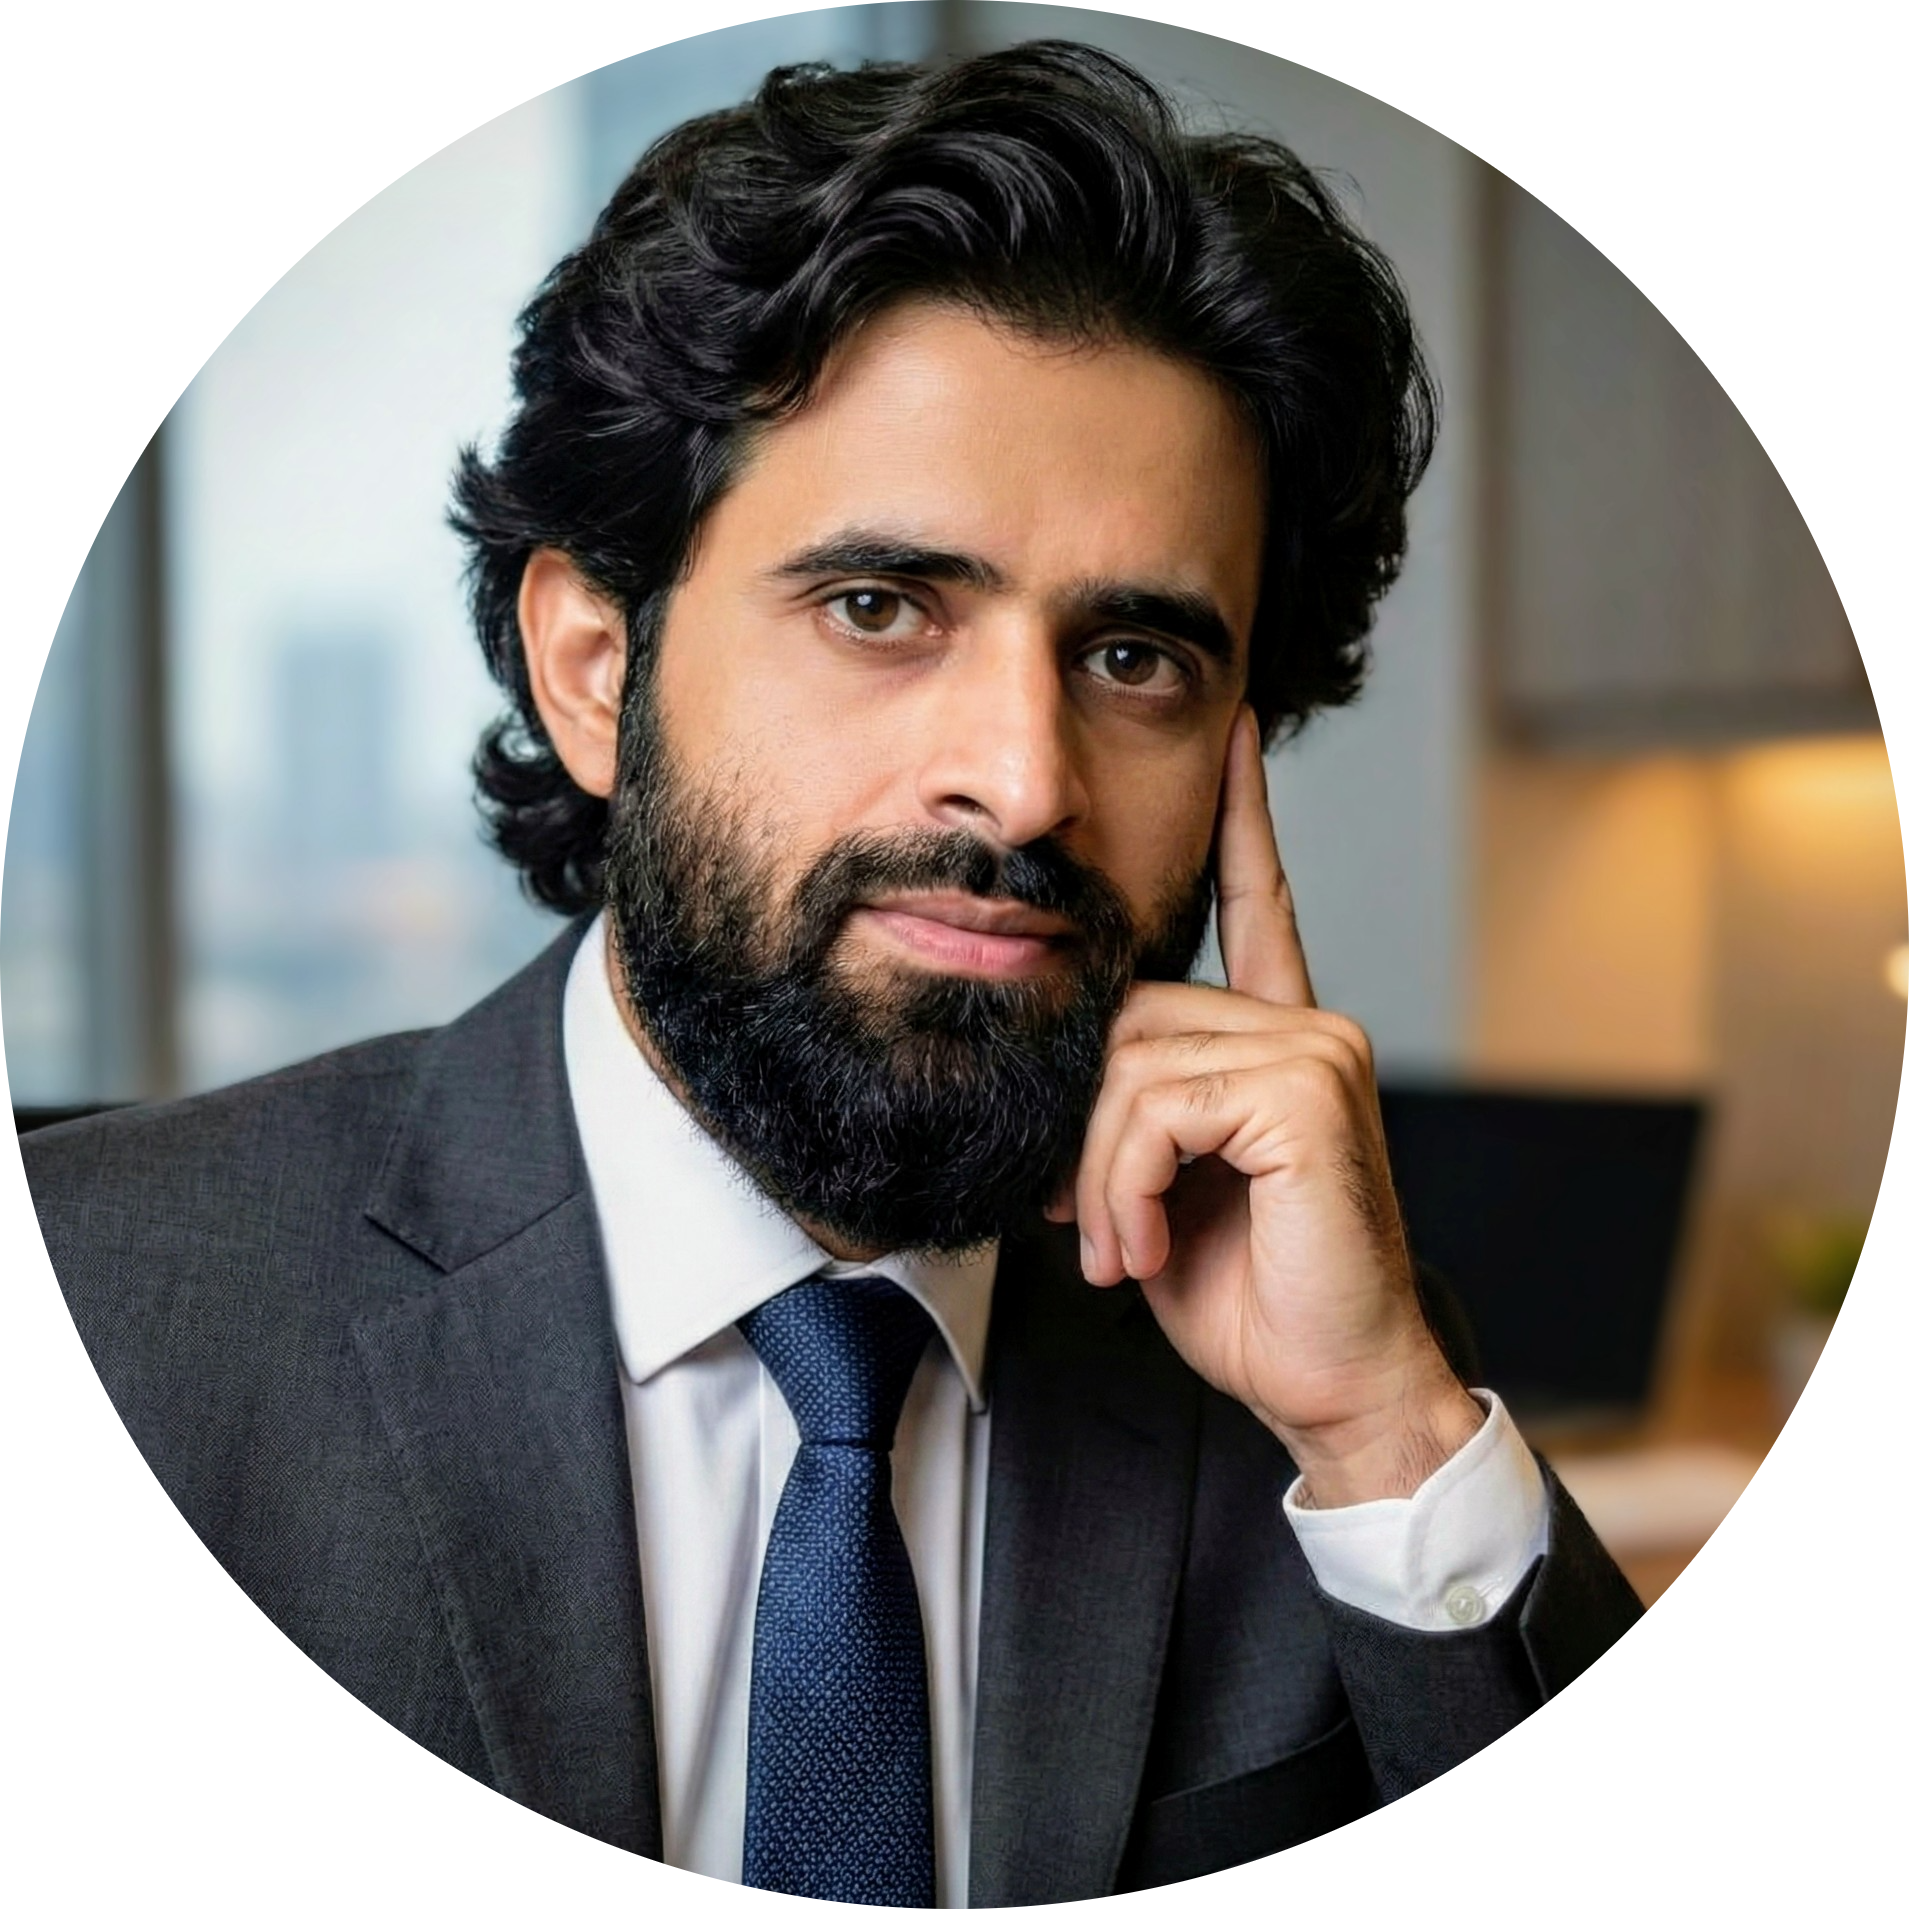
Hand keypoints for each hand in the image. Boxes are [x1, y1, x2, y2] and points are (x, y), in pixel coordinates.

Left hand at [1050, 708, 1482, 1506]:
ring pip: (1133, 1064)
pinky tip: (1146, 1245)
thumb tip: (1059, 1074)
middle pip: (1132, 1015)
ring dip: (1099, 1175)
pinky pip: (1156, 1104)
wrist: (1328, 1387)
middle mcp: (1308, 1026)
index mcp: (1279, 1040)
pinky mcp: (1309, 1090)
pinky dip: (1123, 1184)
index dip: (1242, 819)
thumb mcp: (1160, 1187)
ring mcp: (1317, 1050)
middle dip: (1084, 1130)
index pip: (1258, 905)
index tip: (1234, 729)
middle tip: (1082, 1221)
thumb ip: (1131, 1109)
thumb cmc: (1246, 1293)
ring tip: (1121, 1249)